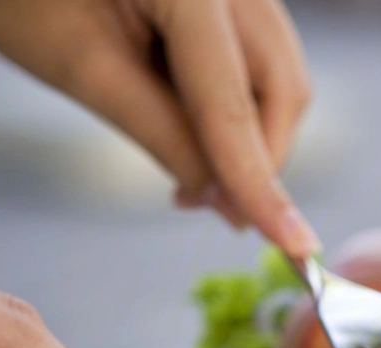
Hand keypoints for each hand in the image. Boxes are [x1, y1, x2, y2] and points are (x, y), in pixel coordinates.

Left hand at [0, 0, 320, 255]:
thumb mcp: (83, 70)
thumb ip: (161, 133)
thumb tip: (219, 197)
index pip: (233, 103)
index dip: (259, 184)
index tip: (297, 249)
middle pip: (282, 86)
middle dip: (259, 162)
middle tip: (211, 211)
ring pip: (278, 79)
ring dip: (250, 142)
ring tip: (194, 182)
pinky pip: (256, 65)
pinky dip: (237, 114)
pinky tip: (198, 140)